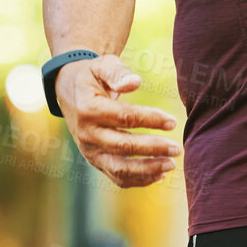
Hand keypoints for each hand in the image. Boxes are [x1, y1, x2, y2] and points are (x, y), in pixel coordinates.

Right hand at [56, 54, 181, 187]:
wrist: (69, 91)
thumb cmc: (92, 76)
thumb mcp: (102, 66)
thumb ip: (118, 73)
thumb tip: (135, 82)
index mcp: (89, 109)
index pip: (124, 118)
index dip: (150, 120)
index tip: (172, 122)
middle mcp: (87, 134)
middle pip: (123, 146)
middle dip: (153, 149)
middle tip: (177, 148)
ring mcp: (89, 151)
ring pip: (119, 168)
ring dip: (147, 170)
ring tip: (170, 164)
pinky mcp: (95, 160)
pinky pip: (116, 176)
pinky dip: (138, 180)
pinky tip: (158, 174)